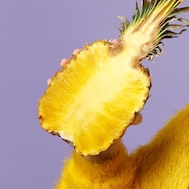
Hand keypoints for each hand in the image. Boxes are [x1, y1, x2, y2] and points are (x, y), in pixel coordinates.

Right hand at [47, 40, 142, 159]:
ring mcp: (85, 92)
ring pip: (77, 74)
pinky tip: (50, 81)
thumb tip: (138, 119)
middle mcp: (98, 84)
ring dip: (69, 66)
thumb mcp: (125, 120)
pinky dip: (56, 85)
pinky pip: (62, 90)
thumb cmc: (116, 127)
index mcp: (113, 84)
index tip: (114, 43)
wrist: (102, 145)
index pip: (114, 63)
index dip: (114, 51)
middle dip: (85, 56)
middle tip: (78, 51)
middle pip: (92, 65)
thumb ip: (130, 118)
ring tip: (64, 62)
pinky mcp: (72, 102)